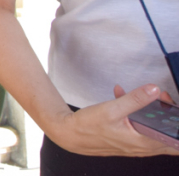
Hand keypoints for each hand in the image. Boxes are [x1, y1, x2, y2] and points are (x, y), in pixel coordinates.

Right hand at [47, 84, 178, 156]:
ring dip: (156, 118)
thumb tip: (154, 90)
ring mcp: (136, 147)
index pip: (174, 139)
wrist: (69, 135)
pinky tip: (129, 103)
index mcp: (142, 142)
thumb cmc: (88, 126)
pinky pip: (143, 132)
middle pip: (169, 139)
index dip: (176, 123)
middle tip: (164, 101)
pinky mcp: (129, 143)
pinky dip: (142, 119)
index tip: (169, 104)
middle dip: (169, 119)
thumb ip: (134, 99)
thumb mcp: (111, 109)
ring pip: (157, 135)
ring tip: (150, 98)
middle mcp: (142, 148)